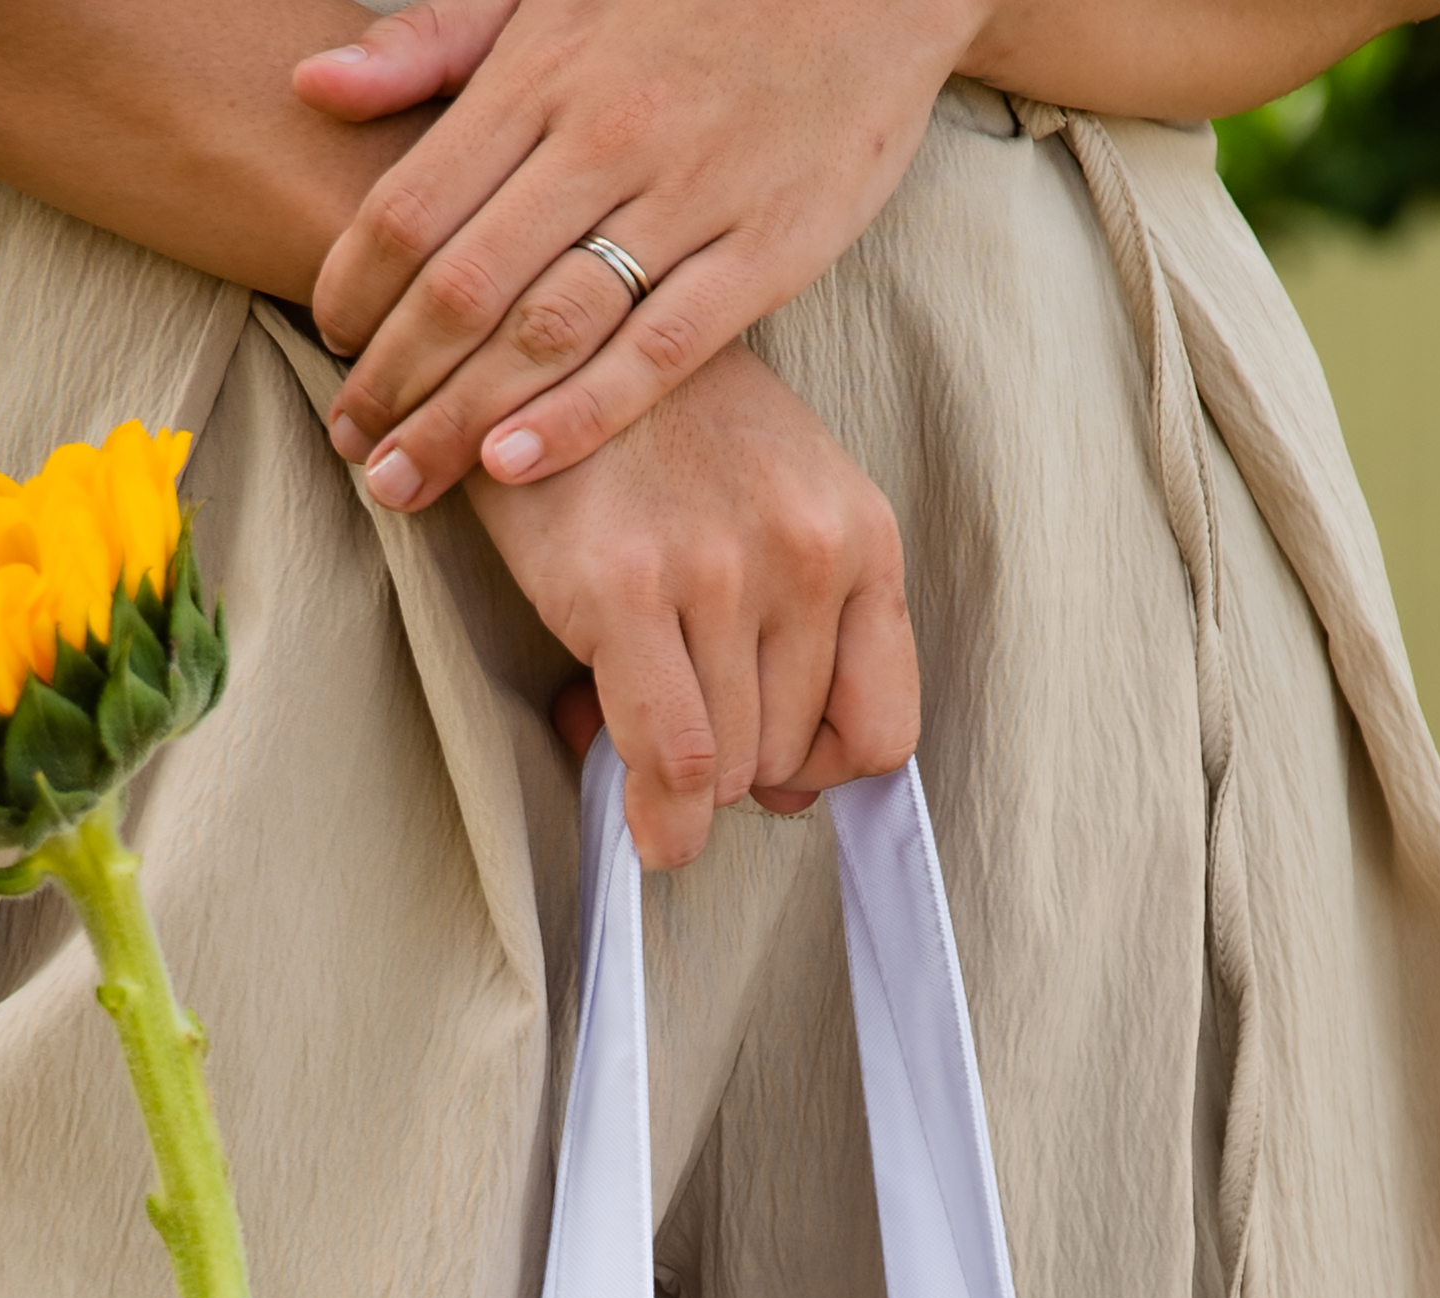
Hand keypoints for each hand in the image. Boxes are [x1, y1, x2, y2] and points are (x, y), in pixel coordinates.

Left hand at [296, 0, 978, 512]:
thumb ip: (435, 42)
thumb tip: (312, 86)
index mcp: (542, 71)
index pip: (413, 202)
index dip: (354, 287)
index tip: (328, 343)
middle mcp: (606, 136)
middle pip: (464, 286)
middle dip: (392, 380)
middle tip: (350, 445)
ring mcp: (689, 197)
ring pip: (547, 330)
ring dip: (461, 419)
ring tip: (405, 482)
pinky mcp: (767, 251)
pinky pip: (659, 352)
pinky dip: (581, 414)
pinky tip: (515, 467)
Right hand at [464, 339, 915, 867]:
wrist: (555, 336)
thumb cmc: (664, 437)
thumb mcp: (774, 509)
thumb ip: (804, 636)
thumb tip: (789, 798)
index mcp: (858, 533)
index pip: (885, 730)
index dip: (824, 769)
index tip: (772, 755)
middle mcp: (805, 551)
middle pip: (793, 758)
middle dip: (732, 764)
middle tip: (670, 712)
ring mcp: (719, 569)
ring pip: (731, 770)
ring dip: (680, 777)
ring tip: (628, 705)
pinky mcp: (626, 586)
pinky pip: (673, 758)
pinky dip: (660, 816)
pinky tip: (643, 819)